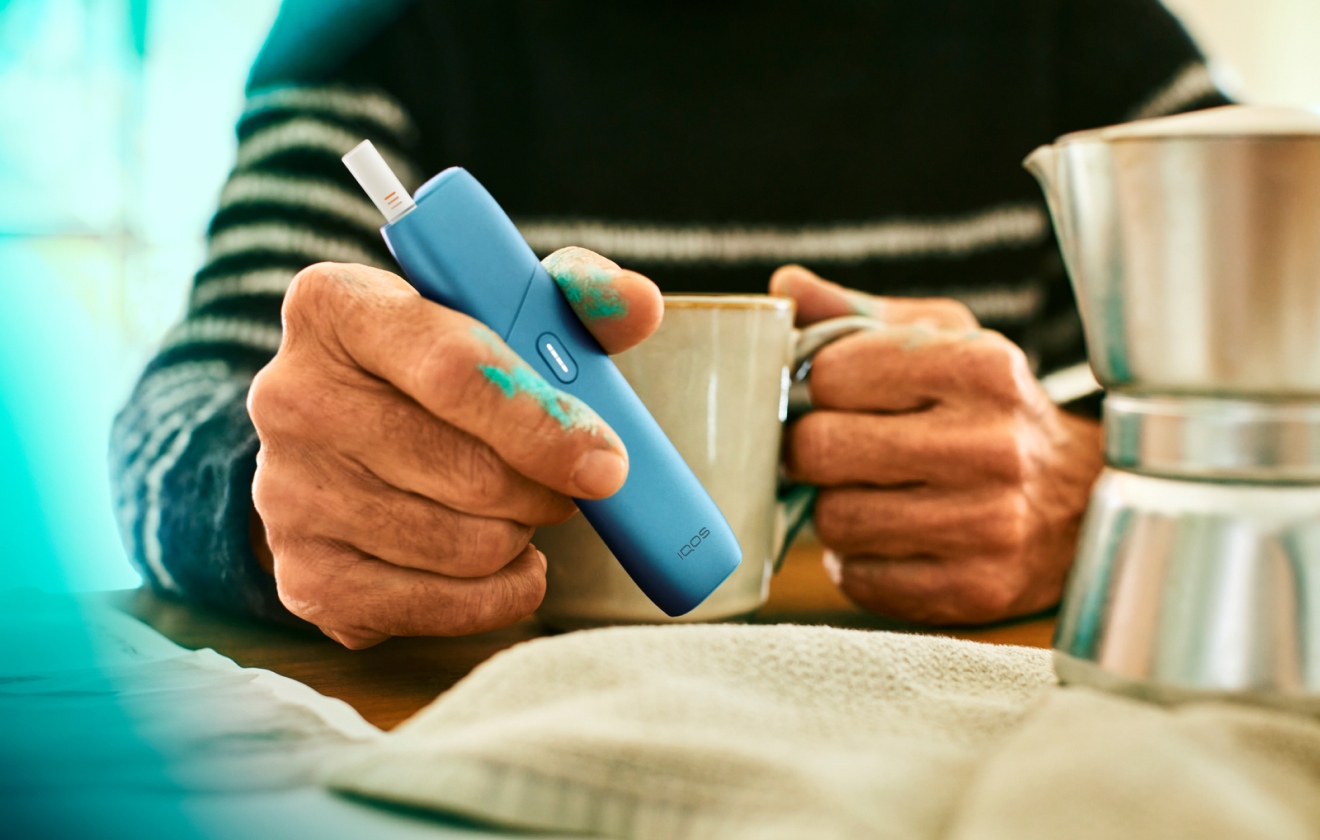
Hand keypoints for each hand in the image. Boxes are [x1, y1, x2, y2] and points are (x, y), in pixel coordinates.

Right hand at [248, 248, 661, 646]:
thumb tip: (638, 304)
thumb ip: (579, 297)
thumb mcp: (509, 309)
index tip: (609, 462)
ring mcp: (286, 494)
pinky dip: (497, 595)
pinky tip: (500, 559)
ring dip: (521, 536)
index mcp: (337, 305)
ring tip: (516, 507)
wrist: (358, 442)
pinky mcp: (304, 578)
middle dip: (546, 490)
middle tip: (567, 484)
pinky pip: (438, 611)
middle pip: (469, 472)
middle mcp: (290, 396)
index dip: (544, 422)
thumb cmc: (449, 366)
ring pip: (465, 546)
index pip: (455, 370)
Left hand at [772, 266, 1102, 624]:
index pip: (833, 374)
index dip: (812, 386)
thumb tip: (783, 288)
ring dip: (833, 508)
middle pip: (822, 449)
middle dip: (807, 450)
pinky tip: (891, 537)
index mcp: (981, 367)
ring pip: (835, 520)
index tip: (824, 395)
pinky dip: (857, 560)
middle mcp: (993, 446)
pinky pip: (859, 579)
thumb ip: (857, 315)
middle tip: (825, 449)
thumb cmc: (992, 410)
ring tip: (867, 493)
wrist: (1085, 501)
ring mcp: (989, 525)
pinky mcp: (977, 589)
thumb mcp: (945, 340)